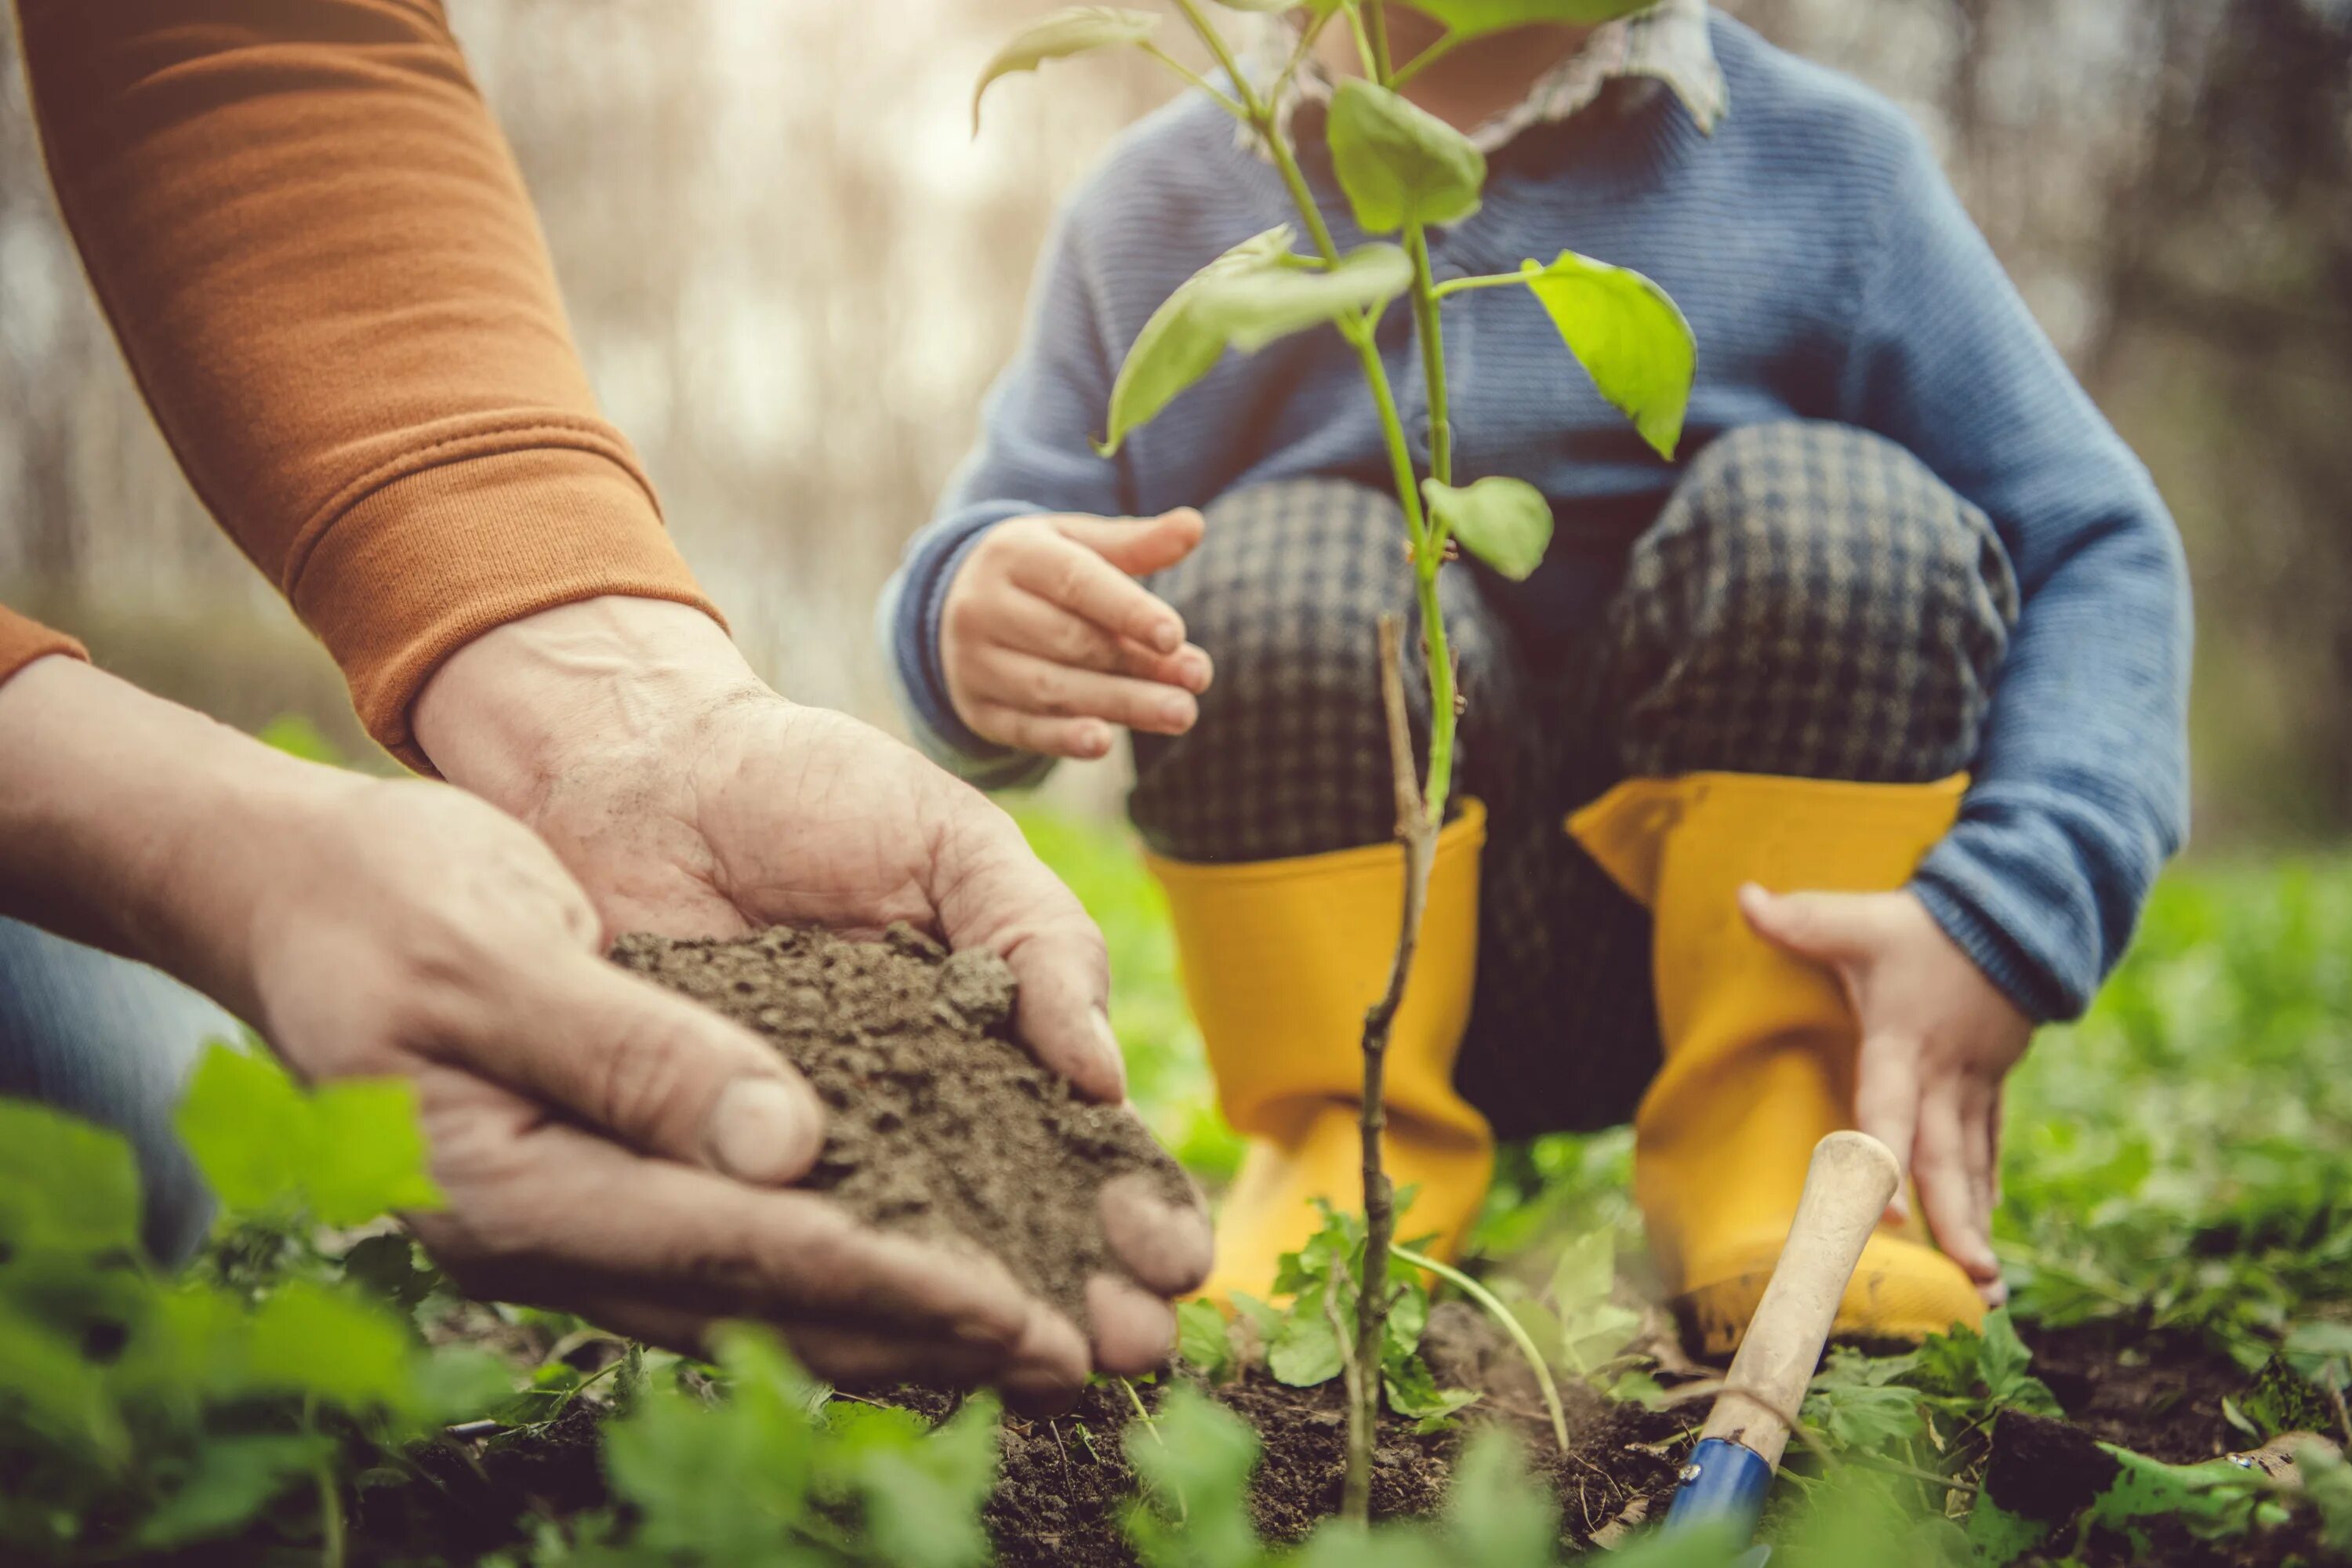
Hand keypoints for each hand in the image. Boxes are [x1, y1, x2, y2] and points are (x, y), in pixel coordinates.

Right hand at [0, 657, 1090, 1400]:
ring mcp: (581, 1220)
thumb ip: (632, 1053)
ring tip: (1040, 1342)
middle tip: (1077, 1361)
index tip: (1016, 1309)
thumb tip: (787, 1150)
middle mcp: (555, 1234)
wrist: (300, 893)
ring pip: (769, 1292)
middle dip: (930, 1334)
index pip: (735, 1250)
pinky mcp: (610, 1182)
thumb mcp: (494, 952)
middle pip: (772, 1302)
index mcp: (513, 1192)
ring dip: (908, 1319)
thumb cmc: (384, 899)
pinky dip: (849, 1263)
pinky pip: (747, 1247)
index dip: (885, 1280)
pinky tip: (937, 1271)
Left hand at [412, 596, 1213, 1373]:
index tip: (1177, 1259)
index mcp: (987, 1041)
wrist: (636, 768)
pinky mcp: (707, 1166)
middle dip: (1078, 1294)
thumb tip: (1101, 1080)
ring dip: (978, 1324)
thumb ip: (1038, 943)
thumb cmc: (808, 787)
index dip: (1131, 1206)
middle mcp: (907, 1116)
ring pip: (906, 1259)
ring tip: (1046, 1374)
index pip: (1078, 1145)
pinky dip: (830, 1296)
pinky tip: (888, 1341)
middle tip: (1131, 1349)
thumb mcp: (952, 843)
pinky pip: (774, 1243)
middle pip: (1010, 1230)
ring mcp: (808, 1151)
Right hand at [940, 510, 1213, 759]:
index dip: (1128, 610)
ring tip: (1180, 713)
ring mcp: (974, 662)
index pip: (1075, 583)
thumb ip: (1135, 543)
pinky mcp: (977, 709)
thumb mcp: (1076, 544)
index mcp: (1013, 555)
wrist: (953, 606)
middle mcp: (984, 608)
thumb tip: (1194, 526)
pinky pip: (1022, 729)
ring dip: (1120, 704)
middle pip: (1070, 642)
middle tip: (1199, 679)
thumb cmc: (1038, 571)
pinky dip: (1063, 738)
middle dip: (1138, 664)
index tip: (1175, 636)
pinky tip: (1103, 743)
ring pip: (1051, 688)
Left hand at [1738, 884, 2030, 1305]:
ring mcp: (1973, 1084)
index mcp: (1904, 1041)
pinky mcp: (1990, 1086)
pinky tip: (1984, 1238)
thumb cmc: (1926, 926)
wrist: (2016, 915)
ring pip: (1973, 1163)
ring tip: (1986, 1286)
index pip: (1890, 1106)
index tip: (1887, 1215)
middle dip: (1955, 1220)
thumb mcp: (1862, 919)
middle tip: (1969, 1279)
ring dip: (1978, 1222)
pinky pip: (1989, 1147)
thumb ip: (1801, 919)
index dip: (1886, 1158)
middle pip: (1945, 1156)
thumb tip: (1743, 895)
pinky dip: (1986, 1190)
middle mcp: (1942, 1075)